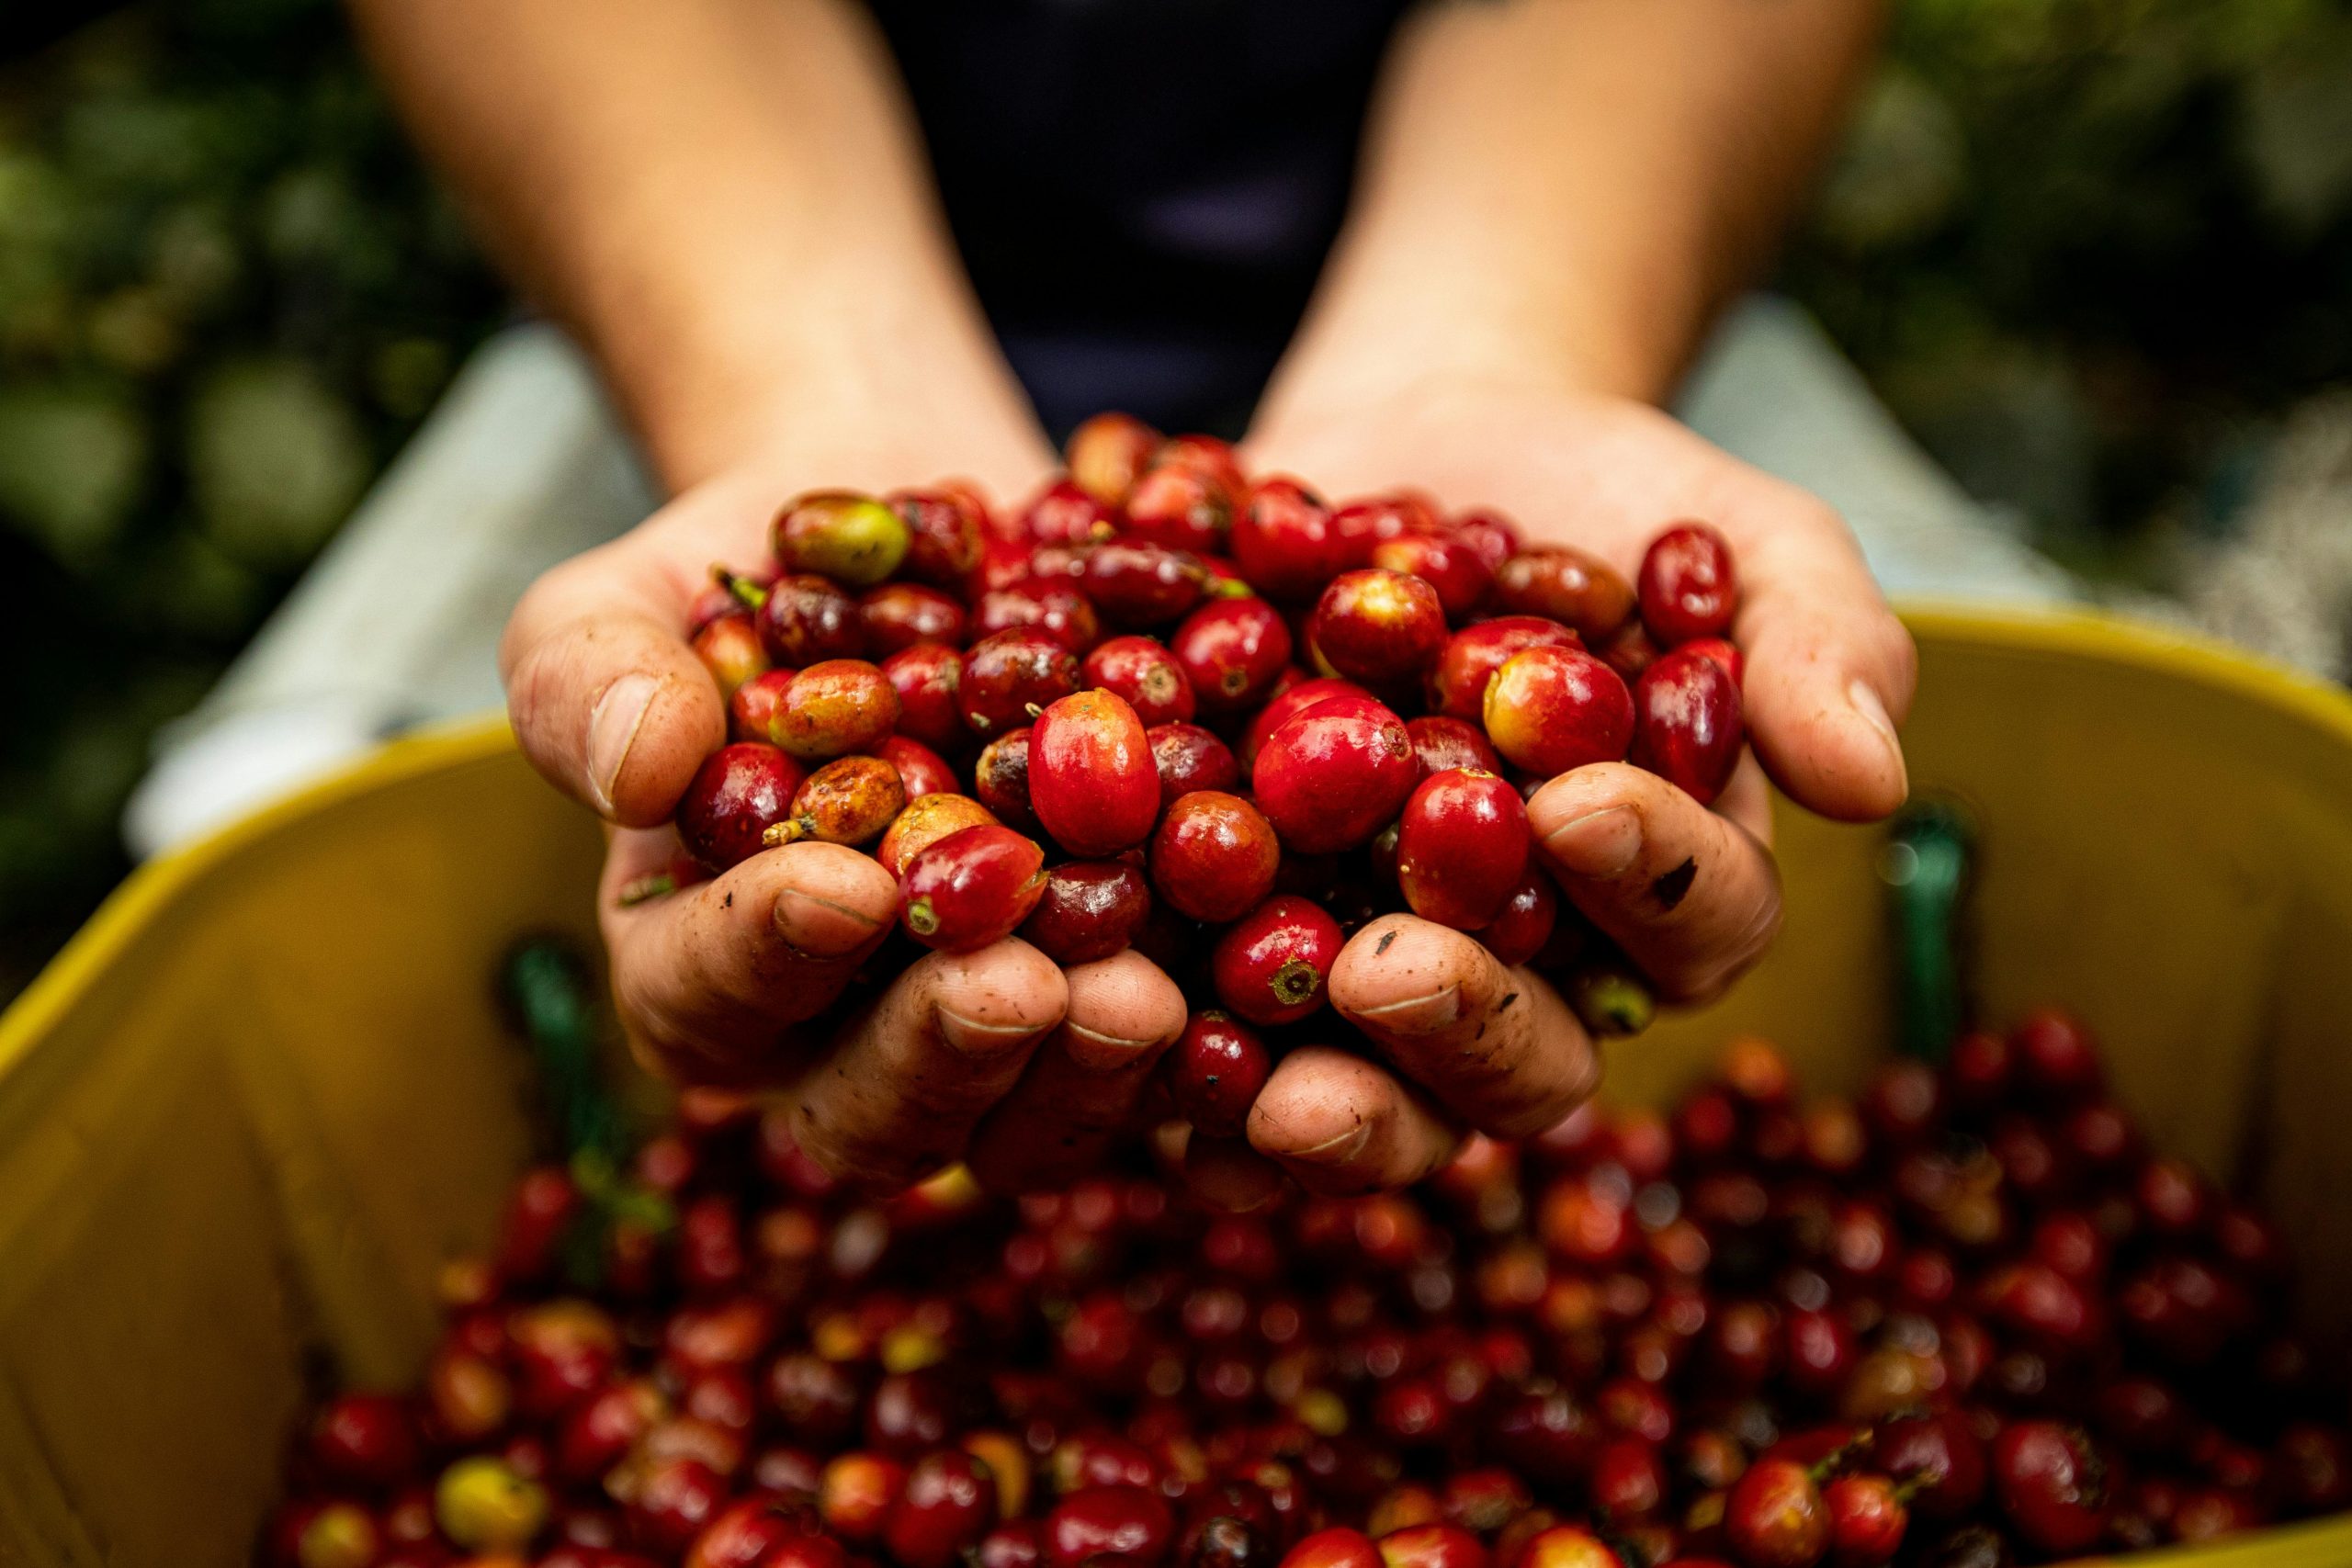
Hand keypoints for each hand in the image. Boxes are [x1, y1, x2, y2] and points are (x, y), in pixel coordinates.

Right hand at [502, 423, 1187, 1194]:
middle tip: (1017, 982)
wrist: (936, 542)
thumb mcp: (634, 594)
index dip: (770, 951)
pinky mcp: (1122, 1002)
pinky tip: (1253, 972)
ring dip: (1083, 1071)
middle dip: (945, 1048)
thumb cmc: (759, 579)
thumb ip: (587, 676)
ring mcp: (994, 1039)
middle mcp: (841, 1040)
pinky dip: (1209, 1035)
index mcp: (699, 965)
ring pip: (1026, 1119)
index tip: (847, 883)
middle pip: (875, 1107)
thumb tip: (635, 767)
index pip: (708, 994)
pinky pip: (1164, 1064)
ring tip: (1142, 992)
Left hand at [1226, 374, 1915, 1192]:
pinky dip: (1172, 1055)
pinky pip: (1215, 1039)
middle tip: (1389, 971)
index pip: (1690, 926)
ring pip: (1369, 1087)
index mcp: (1666, 893)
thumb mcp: (1730, 533)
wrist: (1413, 443)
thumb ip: (1812, 640)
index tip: (1573, 803)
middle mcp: (1530, 968)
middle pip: (1524, 1057)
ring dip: (1317, 1100)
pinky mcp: (1241, 949)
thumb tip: (1871, 783)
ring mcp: (1378, 971)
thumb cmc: (1602, 500)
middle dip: (1462, 1025)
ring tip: (1254, 1081)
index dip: (1645, 880)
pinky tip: (1124, 1035)